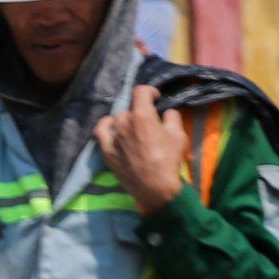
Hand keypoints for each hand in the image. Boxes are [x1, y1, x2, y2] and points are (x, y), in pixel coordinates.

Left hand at [93, 85, 190, 217]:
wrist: (154, 187)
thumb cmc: (168, 160)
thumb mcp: (179, 135)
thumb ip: (172, 117)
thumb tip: (166, 112)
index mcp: (142, 116)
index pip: (140, 91)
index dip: (149, 92)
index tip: (155, 99)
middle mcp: (124, 122)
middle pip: (130, 109)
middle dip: (139, 112)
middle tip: (147, 123)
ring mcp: (113, 137)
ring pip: (116, 119)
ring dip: (125, 121)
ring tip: (133, 129)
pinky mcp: (106, 150)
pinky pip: (100, 131)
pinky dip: (105, 126)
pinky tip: (111, 128)